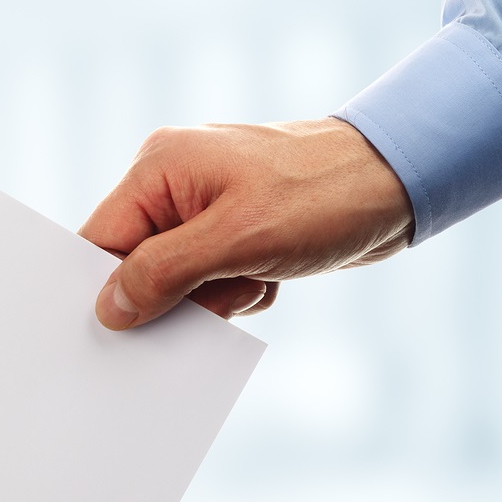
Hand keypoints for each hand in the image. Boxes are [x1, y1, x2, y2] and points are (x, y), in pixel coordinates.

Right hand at [79, 118, 413, 328]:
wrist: (401, 182)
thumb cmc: (323, 196)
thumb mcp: (237, 240)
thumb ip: (164, 273)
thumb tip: (108, 310)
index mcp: (159, 168)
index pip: (100, 241)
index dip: (103, 289)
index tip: (114, 333)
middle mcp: (173, 182)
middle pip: (135, 265)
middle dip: (174, 296)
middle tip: (217, 297)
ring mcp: (202, 205)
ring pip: (176, 282)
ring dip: (215, 298)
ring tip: (257, 277)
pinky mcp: (232, 228)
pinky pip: (211, 282)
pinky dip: (239, 292)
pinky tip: (271, 275)